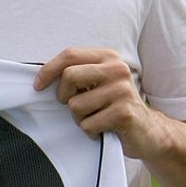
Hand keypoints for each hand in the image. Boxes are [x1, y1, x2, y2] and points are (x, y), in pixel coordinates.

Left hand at [34, 47, 154, 158]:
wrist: (147, 131)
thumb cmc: (113, 106)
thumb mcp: (97, 83)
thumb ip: (76, 74)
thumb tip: (40, 76)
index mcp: (108, 57)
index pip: (69, 55)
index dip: (48, 70)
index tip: (37, 86)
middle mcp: (117, 69)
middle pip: (69, 77)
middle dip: (64, 96)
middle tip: (75, 105)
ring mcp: (123, 90)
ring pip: (76, 105)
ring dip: (79, 118)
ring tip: (96, 118)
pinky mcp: (124, 113)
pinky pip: (88, 124)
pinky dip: (90, 131)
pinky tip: (104, 129)